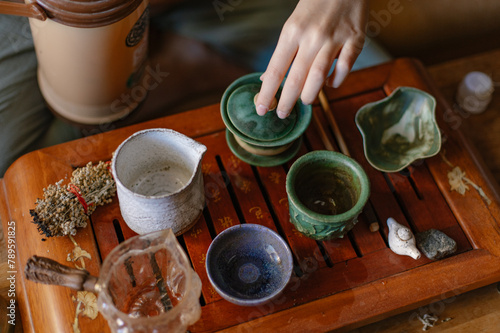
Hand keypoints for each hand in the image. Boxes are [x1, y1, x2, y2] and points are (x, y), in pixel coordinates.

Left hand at [256, 0, 367, 117]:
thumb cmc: (315, 4)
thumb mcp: (293, 24)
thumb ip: (284, 52)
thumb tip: (268, 77)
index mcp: (292, 32)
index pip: (276, 70)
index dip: (268, 93)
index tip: (261, 108)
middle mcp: (312, 37)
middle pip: (296, 79)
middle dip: (286, 102)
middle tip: (282, 114)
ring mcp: (335, 39)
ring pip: (319, 78)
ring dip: (310, 96)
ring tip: (305, 102)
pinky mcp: (356, 40)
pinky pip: (345, 69)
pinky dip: (336, 81)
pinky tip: (329, 84)